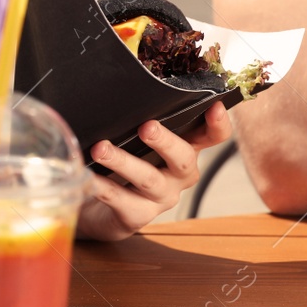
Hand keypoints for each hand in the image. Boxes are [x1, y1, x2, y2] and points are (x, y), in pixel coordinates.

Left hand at [76, 102, 232, 241]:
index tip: (215, 106)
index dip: (218, 124)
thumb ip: (139, 118)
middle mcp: (179, 175)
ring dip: (124, 162)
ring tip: (101, 149)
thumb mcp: (136, 138)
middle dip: (165, 141)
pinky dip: (102, 187)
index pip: (212, 137)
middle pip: (183, 158)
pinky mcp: (136, 216)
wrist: (98, 206)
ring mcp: (160, 198)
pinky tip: (88, 177)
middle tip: (146, 127)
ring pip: (148, 179)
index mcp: (186, 149)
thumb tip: (122, 90)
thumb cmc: (122, 161)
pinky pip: (120, 200)